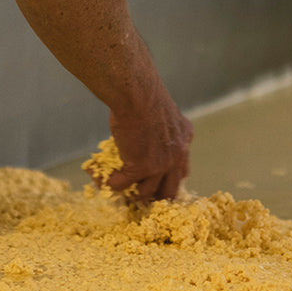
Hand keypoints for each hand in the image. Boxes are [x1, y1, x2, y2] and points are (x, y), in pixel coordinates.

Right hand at [106, 87, 193, 202]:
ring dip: (133, 192)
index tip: (157, 182)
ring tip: (122, 187)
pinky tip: (107, 179)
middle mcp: (178, 155)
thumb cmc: (144, 94)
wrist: (138, 94)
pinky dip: (114, 184)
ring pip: (147, 192)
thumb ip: (164, 128)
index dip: (168, 179)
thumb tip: (149, 135)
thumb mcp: (165, 112)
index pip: (182, 171)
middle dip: (155, 196)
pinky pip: (124, 184)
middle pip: (170, 190)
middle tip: (141, 194)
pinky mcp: (142, 168)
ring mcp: (161, 165)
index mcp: (184, 139)